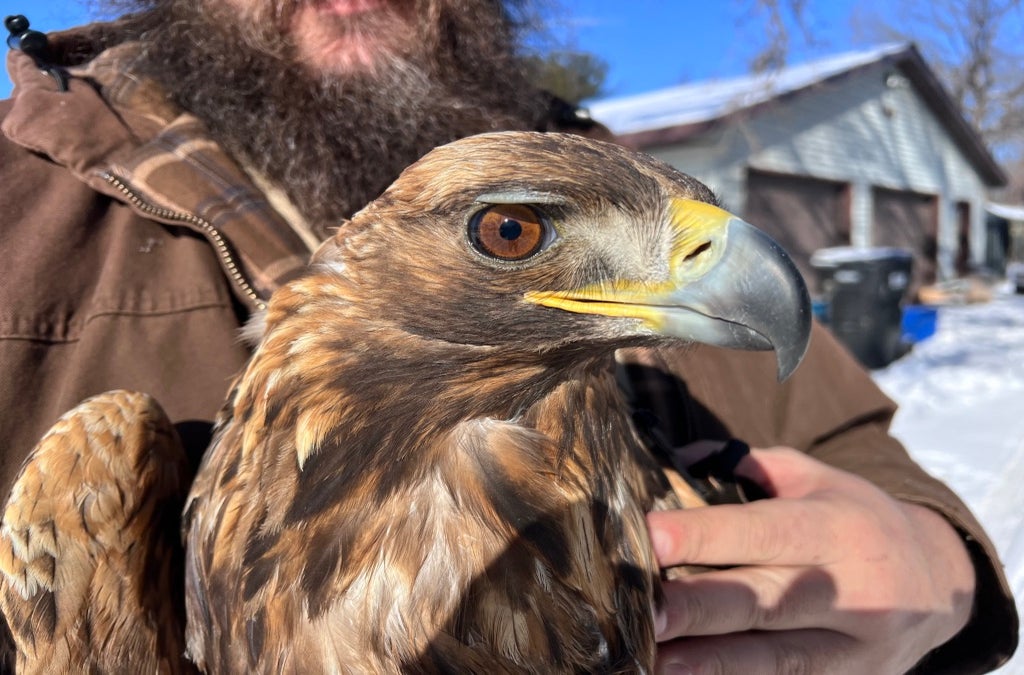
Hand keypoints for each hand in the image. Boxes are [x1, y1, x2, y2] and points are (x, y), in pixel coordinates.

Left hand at [648, 446, 975, 673]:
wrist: (943, 582)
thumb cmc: (857, 519)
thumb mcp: (817, 478)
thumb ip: (751, 465)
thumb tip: (682, 460)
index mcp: (838, 529)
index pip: (764, 531)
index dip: (707, 535)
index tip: (652, 537)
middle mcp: (852, 591)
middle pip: (764, 601)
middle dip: (699, 607)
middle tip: (644, 610)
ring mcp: (856, 647)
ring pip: (776, 658)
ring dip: (712, 662)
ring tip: (656, 660)